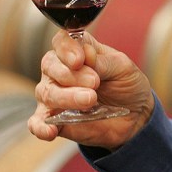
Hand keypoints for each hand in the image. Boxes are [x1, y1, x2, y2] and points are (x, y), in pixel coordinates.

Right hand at [28, 30, 154, 149]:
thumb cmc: (126, 84)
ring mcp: (54, 95)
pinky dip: (41, 126)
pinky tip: (51, 130)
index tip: (79, 60)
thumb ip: (103, 61)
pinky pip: (37, 123)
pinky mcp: (54, 120)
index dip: (67, 48)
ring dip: (67, 97)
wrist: (135, 114)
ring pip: (46, 92)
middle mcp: (60, 70)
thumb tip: (85, 53)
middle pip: (50, 65)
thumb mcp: (122, 68)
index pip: (62, 41)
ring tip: (90, 100)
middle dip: (71, 75)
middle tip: (95, 82)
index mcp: (78, 51)